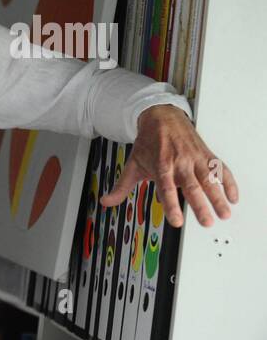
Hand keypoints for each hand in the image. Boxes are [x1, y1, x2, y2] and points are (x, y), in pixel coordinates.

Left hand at [100, 105, 237, 227]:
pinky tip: (233, 196)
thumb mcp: (132, 164)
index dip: (172, 205)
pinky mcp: (207, 155)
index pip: (166, 189)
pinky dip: (229, 182)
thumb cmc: (148, 142)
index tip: (177, 221)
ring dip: (218, 197)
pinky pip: (221, 169)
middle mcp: (180, 162)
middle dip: (200, 205)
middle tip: (207, 222)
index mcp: (161, 165)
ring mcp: (195, 158)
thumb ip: (122, 187)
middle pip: (192, 187)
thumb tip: (106, 202)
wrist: (162, 116)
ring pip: (209, 179)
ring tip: (225, 213)